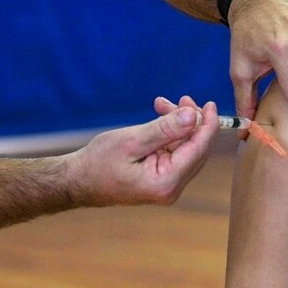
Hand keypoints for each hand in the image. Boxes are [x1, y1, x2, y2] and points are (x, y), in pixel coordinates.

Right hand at [64, 98, 218, 205]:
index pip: (199, 149)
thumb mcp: (132, 140)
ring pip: (185, 148)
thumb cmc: (98, 162)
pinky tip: (159, 116)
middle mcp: (172, 188)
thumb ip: (165, 129)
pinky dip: (170, 134)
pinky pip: (174, 152)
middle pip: (196, 149)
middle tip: (182, 99)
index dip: (207, 125)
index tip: (210, 104)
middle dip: (191, 121)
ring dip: (178, 125)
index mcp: (167, 182)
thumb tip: (194, 115)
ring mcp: (167, 185)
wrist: (77, 181)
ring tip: (161, 104)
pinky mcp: (161, 179)